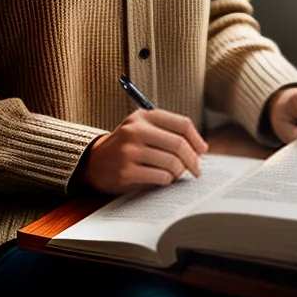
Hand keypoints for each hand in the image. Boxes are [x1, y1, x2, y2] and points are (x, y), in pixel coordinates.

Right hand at [76, 108, 208, 194]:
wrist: (94, 161)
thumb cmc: (127, 145)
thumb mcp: (143, 128)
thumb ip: (168, 132)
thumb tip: (200, 149)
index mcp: (145, 116)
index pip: (181, 124)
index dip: (197, 139)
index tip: (203, 151)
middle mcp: (136, 130)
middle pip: (178, 144)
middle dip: (192, 159)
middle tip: (197, 169)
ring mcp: (130, 151)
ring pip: (171, 162)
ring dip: (179, 172)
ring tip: (177, 174)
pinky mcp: (125, 172)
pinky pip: (160, 177)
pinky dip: (167, 180)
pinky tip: (163, 179)